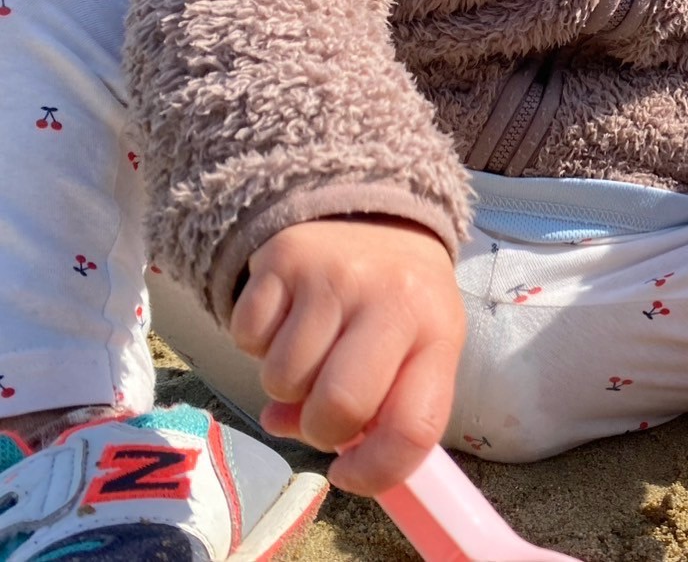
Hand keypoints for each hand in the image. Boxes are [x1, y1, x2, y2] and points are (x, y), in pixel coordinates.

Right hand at [230, 215, 465, 496]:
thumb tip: (285, 428)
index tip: (348, 475)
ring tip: (313, 348)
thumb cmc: (399, 303)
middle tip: (323, 408)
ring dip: (287, 384)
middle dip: (319, 429)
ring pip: (281, 380)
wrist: (373, 215)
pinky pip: (247, 339)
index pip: (414, 426)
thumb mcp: (416, 347)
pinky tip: (288, 319)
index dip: (376, 471)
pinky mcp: (284, 259)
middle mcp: (391, 299)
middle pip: (337, 408)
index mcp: (438, 332)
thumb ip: (376, 408)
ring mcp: (334, 276)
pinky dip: (257, 344)